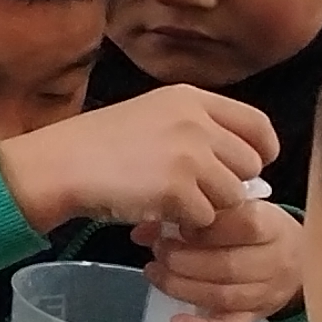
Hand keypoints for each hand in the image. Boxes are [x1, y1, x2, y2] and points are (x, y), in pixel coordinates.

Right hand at [0, 85, 279, 232]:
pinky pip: (206, 218)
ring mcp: (189, 156)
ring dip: (207, 206)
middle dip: (229, 184)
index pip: (257, 124)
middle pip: (249, 164)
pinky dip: (185, 222)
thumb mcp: (152, 115)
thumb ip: (199, 129)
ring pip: (231, 195)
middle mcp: (196, 122)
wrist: (58, 164)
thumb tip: (248, 166)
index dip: (262, 150)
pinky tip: (159, 211)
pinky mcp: (179, 190)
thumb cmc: (100, 144)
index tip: (250, 167)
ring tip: (172, 202)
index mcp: (191, 98)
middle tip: (197, 192)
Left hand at [138, 200, 301, 321]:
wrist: (299, 257)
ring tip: (155, 272)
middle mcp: (276, 262)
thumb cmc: (255, 225)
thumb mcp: (233, 208)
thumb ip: (194, 212)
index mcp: (273, 226)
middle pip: (228, 265)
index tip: (177, 222)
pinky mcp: (256, 317)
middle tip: (158, 250)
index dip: (204, 225)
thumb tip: (143, 230)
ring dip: (181, 287)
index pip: (242, 225)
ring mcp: (267, 293)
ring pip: (223, 296)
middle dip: (182, 259)